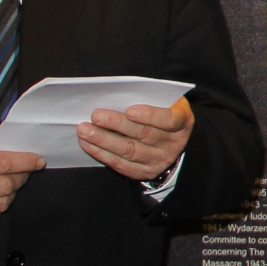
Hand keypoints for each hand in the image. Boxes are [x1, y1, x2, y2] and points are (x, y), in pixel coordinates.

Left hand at [78, 98, 193, 181]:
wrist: (172, 141)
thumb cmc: (163, 112)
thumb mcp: (167, 102)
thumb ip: (150, 97)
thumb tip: (118, 93)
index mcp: (182, 122)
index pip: (169, 120)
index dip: (150, 115)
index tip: (130, 110)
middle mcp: (172, 144)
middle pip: (144, 134)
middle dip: (117, 124)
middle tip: (96, 116)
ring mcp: (159, 160)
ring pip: (129, 150)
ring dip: (103, 140)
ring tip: (84, 130)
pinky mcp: (144, 172)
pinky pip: (121, 164)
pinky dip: (102, 154)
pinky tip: (88, 144)